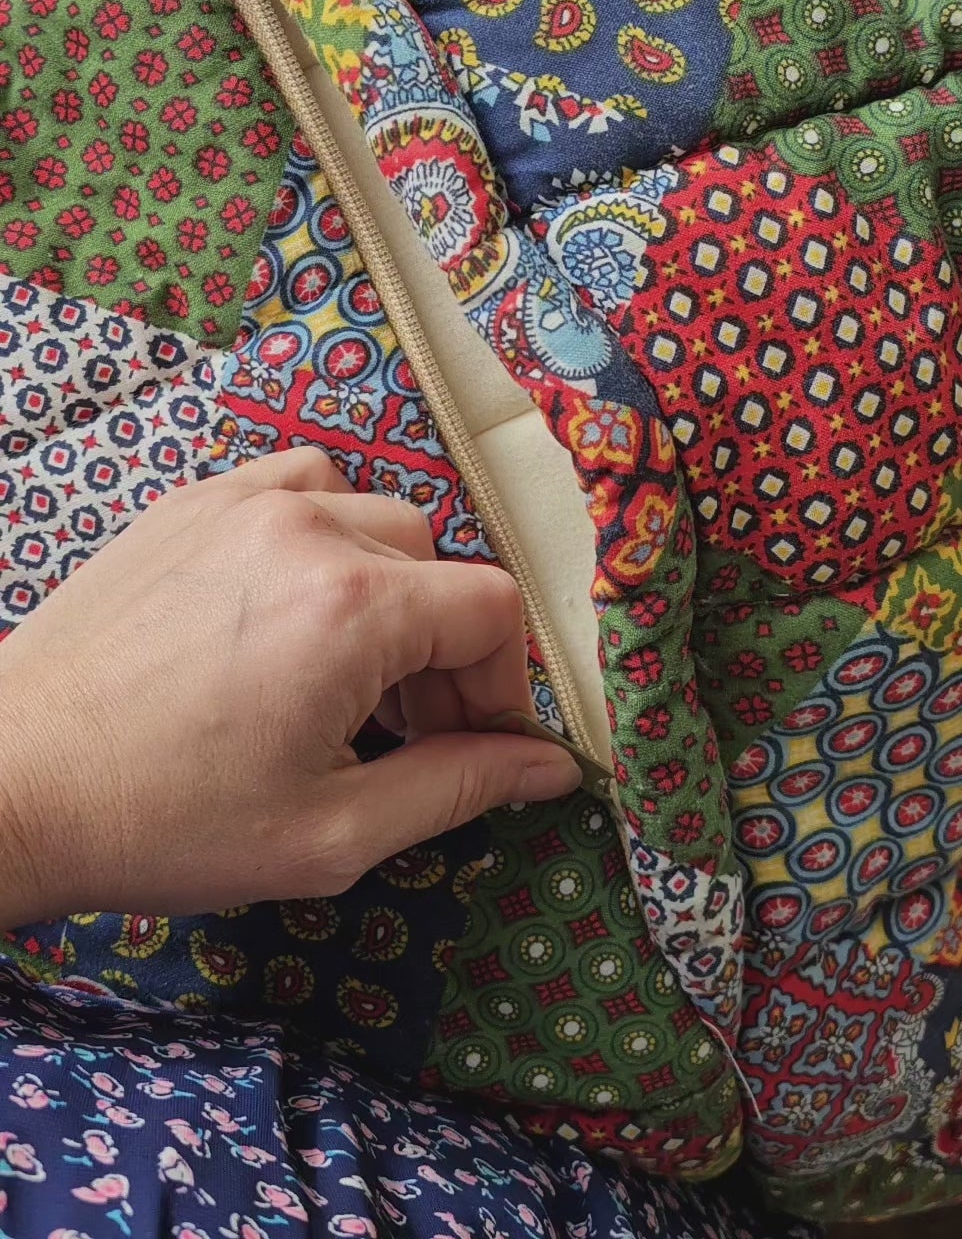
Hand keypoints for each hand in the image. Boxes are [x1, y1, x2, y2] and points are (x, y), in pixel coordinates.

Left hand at [0, 449, 580, 925]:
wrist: (15, 783)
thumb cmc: (164, 820)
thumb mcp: (330, 833)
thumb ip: (456, 788)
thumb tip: (551, 767)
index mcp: (352, 609)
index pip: (493, 608)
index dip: (506, 684)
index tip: (475, 744)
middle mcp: (306, 530)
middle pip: (438, 563)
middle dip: (444, 649)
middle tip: (403, 731)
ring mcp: (242, 502)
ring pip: (373, 515)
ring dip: (387, 586)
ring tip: (344, 670)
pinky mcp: (191, 502)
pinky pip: (298, 484)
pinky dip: (321, 532)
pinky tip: (289, 604)